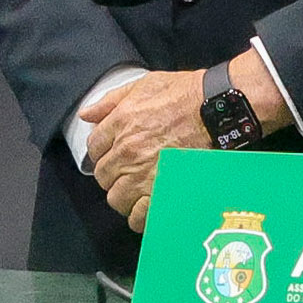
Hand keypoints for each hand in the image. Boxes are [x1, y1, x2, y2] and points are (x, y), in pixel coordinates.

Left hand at [75, 68, 206, 224]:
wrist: (215, 109)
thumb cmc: (184, 94)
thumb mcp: (143, 85)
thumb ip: (110, 101)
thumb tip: (87, 113)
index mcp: (120, 124)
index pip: (94, 148)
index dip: (102, 152)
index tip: (111, 154)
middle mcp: (127, 151)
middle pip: (103, 175)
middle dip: (112, 175)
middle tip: (126, 173)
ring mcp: (143, 174)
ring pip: (117, 198)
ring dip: (124, 196)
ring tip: (136, 192)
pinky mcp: (161, 190)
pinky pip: (139, 215)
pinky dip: (139, 217)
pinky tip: (145, 210)